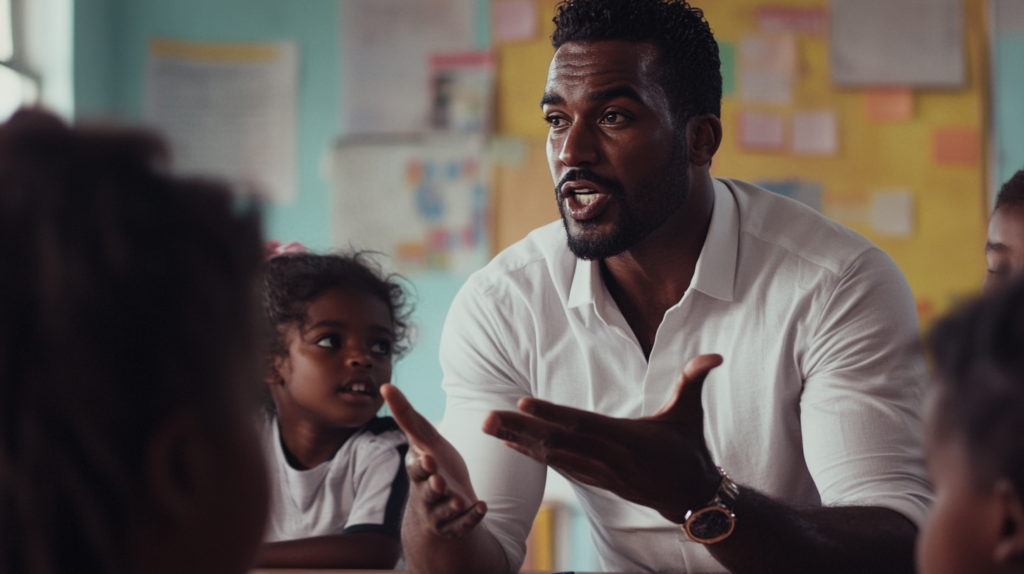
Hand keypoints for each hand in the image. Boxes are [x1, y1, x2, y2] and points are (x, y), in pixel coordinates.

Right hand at [381, 384, 486, 538]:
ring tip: (458, 500)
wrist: (440, 502)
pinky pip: (462, 525)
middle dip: (432, 487)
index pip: (416, 468)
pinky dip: (472, 518)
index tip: (427, 458)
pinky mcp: (455, 525)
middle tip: (439, 482)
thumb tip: (385, 385)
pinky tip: (482, 507)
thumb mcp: (422, 439)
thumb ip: (406, 415)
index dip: (421, 464)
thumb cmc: (430, 463)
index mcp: (418, 470)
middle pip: (427, 492)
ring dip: (450, 505)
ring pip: (443, 511)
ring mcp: (439, 511)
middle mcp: (426, 492)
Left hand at [482, 354, 723, 523]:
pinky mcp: (595, 480)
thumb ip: (695, 381)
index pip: (582, 424)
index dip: (551, 415)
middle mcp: (606, 458)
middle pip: (555, 441)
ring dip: (517, 442)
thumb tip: (715, 356)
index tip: (521, 404)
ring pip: (551, 456)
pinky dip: (533, 456)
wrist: (693, 499)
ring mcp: (598, 472)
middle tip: (484, 419)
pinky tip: (512, 446)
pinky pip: (558, 467)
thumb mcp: (691, 414)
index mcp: (625, 439)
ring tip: (487, 428)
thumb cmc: (689, 451)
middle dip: (517, 430)